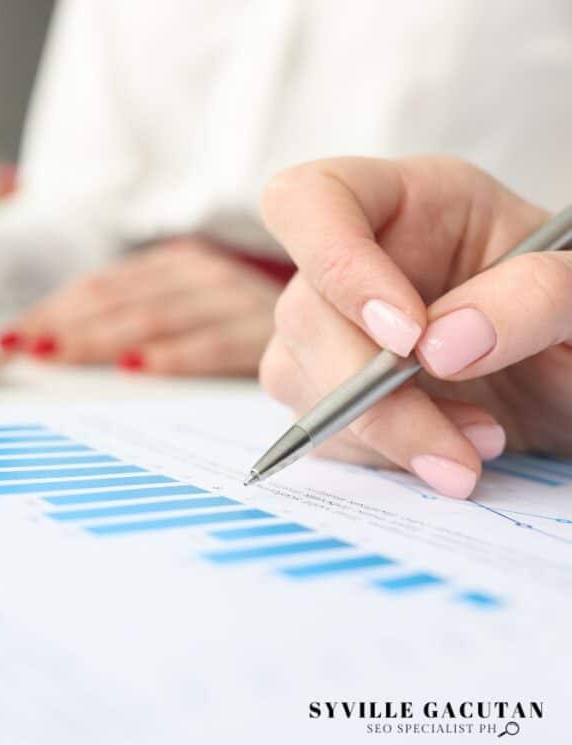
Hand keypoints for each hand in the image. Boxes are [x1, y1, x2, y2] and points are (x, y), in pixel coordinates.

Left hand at [0, 238, 282, 375]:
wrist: (345, 298)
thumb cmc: (256, 310)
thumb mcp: (200, 298)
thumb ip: (145, 310)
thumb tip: (65, 338)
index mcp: (176, 263)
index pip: (102, 287)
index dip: (54, 309)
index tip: (13, 336)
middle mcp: (199, 272)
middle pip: (118, 300)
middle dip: (63, 325)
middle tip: (20, 349)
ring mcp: (231, 298)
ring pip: (152, 317)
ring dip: (100, 336)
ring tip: (55, 355)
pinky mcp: (263, 329)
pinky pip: (213, 343)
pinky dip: (174, 354)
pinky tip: (137, 367)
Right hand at [258, 155, 571, 498]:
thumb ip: (536, 296)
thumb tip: (439, 348)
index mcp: (409, 201)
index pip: (314, 200)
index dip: (339, 266)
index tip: (408, 337)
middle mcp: (359, 260)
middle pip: (302, 310)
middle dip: (367, 388)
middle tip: (453, 446)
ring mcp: (336, 326)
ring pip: (297, 375)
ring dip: (380, 431)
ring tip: (472, 451)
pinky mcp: (332, 389)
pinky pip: (320, 428)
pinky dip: (379, 456)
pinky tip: (440, 454)